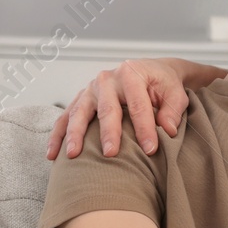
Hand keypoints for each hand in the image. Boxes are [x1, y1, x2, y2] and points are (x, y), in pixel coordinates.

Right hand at [46, 58, 224, 159]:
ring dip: (74, 135)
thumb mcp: (175, 92)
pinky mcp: (80, 100)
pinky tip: (52, 155)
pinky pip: (65, 118)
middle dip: (109, 132)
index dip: (145, 128)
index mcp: (131, 73)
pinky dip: (58, 135)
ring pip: (79, 112)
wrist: (150, 71)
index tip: (151, 150)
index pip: (139, 105)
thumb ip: (173, 110)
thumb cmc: (162, 84)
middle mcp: (107, 79)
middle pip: (107, 109)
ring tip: (73, 155)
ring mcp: (90, 89)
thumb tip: (168, 129)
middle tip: (110, 154)